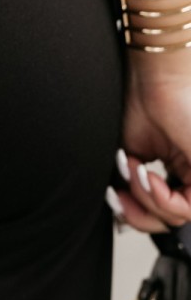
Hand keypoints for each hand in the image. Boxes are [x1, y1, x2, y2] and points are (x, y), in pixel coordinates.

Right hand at [112, 53, 190, 231]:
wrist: (150, 79)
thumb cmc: (138, 104)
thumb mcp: (129, 156)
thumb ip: (130, 187)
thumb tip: (123, 211)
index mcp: (173, 173)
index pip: (159, 211)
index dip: (134, 213)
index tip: (115, 197)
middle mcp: (188, 177)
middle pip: (168, 220)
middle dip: (138, 215)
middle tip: (120, 197)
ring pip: (178, 217)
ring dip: (146, 201)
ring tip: (134, 173)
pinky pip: (188, 208)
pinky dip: (160, 199)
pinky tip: (145, 175)